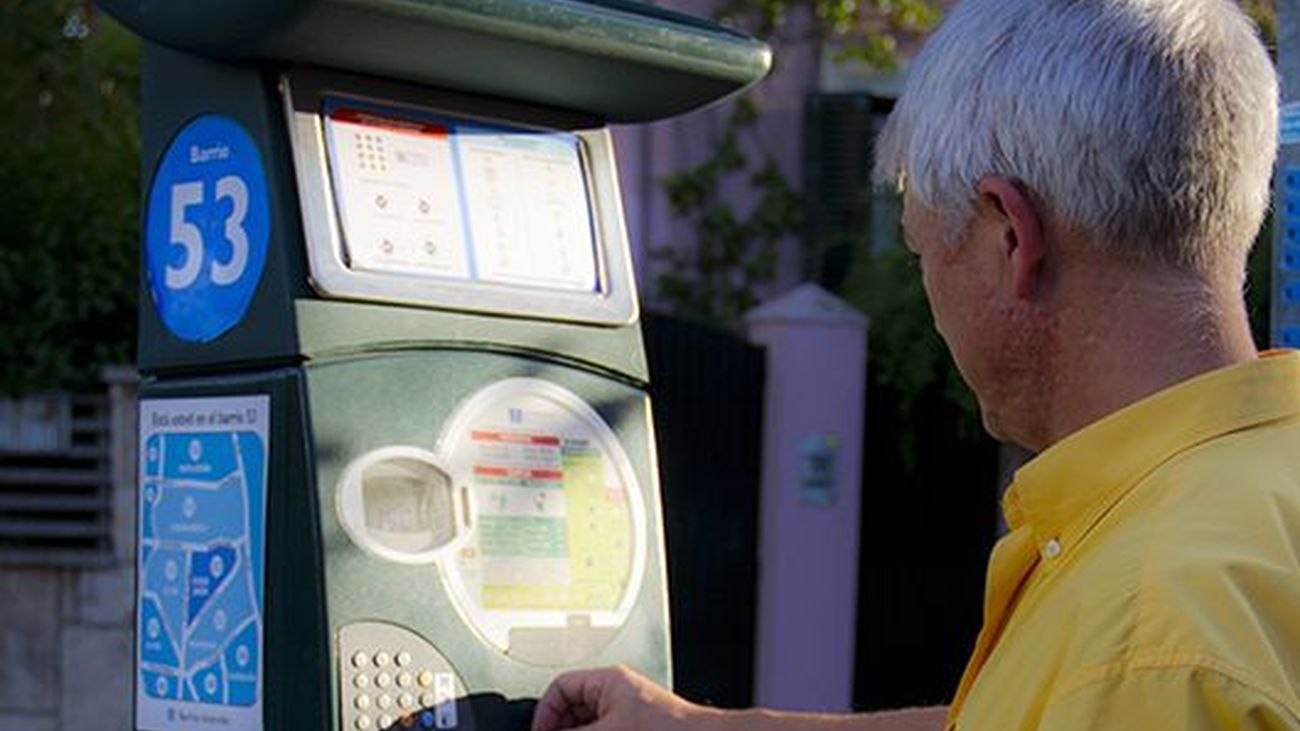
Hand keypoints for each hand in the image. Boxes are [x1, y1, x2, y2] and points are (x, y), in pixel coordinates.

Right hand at [532, 665, 711, 730]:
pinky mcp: (634, 728)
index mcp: (607, 680)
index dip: (544, 712)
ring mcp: (625, 713)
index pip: (560, 687)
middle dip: (560, 727)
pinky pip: (602, 730)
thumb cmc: (670, 728)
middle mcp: (615, 693)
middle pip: (571, 708)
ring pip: (586, 723)